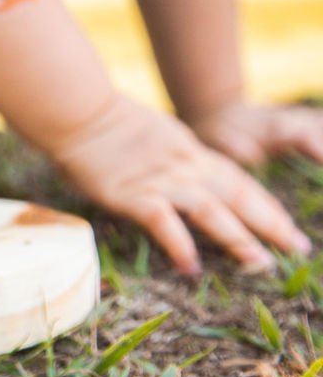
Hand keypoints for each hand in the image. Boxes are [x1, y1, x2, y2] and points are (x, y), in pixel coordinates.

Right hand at [50, 95, 311, 273]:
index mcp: (188, 151)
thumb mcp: (148, 137)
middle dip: (270, 222)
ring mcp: (158, 180)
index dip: (266, 205)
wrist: (78, 110)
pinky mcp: (131, 193)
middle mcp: (182, 165)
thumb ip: (167, 159)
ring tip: (259, 263)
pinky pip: (162, 221)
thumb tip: (179, 182)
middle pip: (236, 194)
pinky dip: (179, 243)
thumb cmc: (101, 123)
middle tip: (298, 249)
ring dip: (236, 236)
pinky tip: (191, 267)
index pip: (238, 181)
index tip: (288, 229)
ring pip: (209, 209)